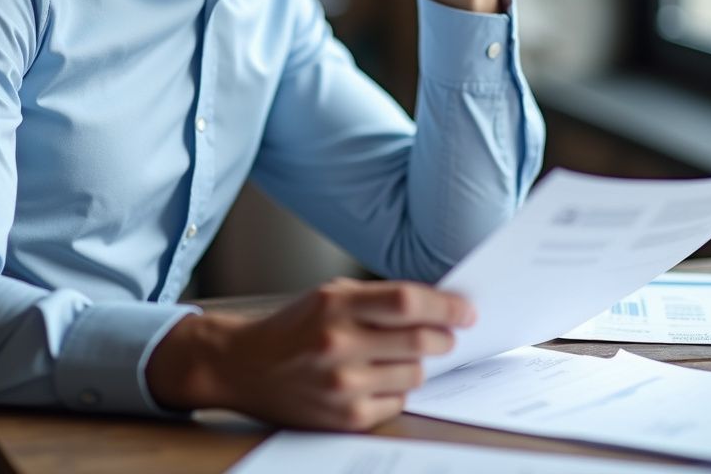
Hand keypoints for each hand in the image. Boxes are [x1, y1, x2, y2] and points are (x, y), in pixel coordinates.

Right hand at [145, 278, 474, 429]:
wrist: (244, 364)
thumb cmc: (294, 326)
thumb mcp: (330, 294)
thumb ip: (378, 299)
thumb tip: (436, 306)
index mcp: (336, 303)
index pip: (407, 301)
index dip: (445, 305)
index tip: (466, 309)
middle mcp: (339, 342)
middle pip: (419, 340)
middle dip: (444, 337)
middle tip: (448, 334)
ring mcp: (342, 383)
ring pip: (414, 373)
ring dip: (420, 363)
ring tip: (401, 354)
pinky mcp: (345, 416)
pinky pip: (397, 400)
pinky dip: (398, 387)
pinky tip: (379, 376)